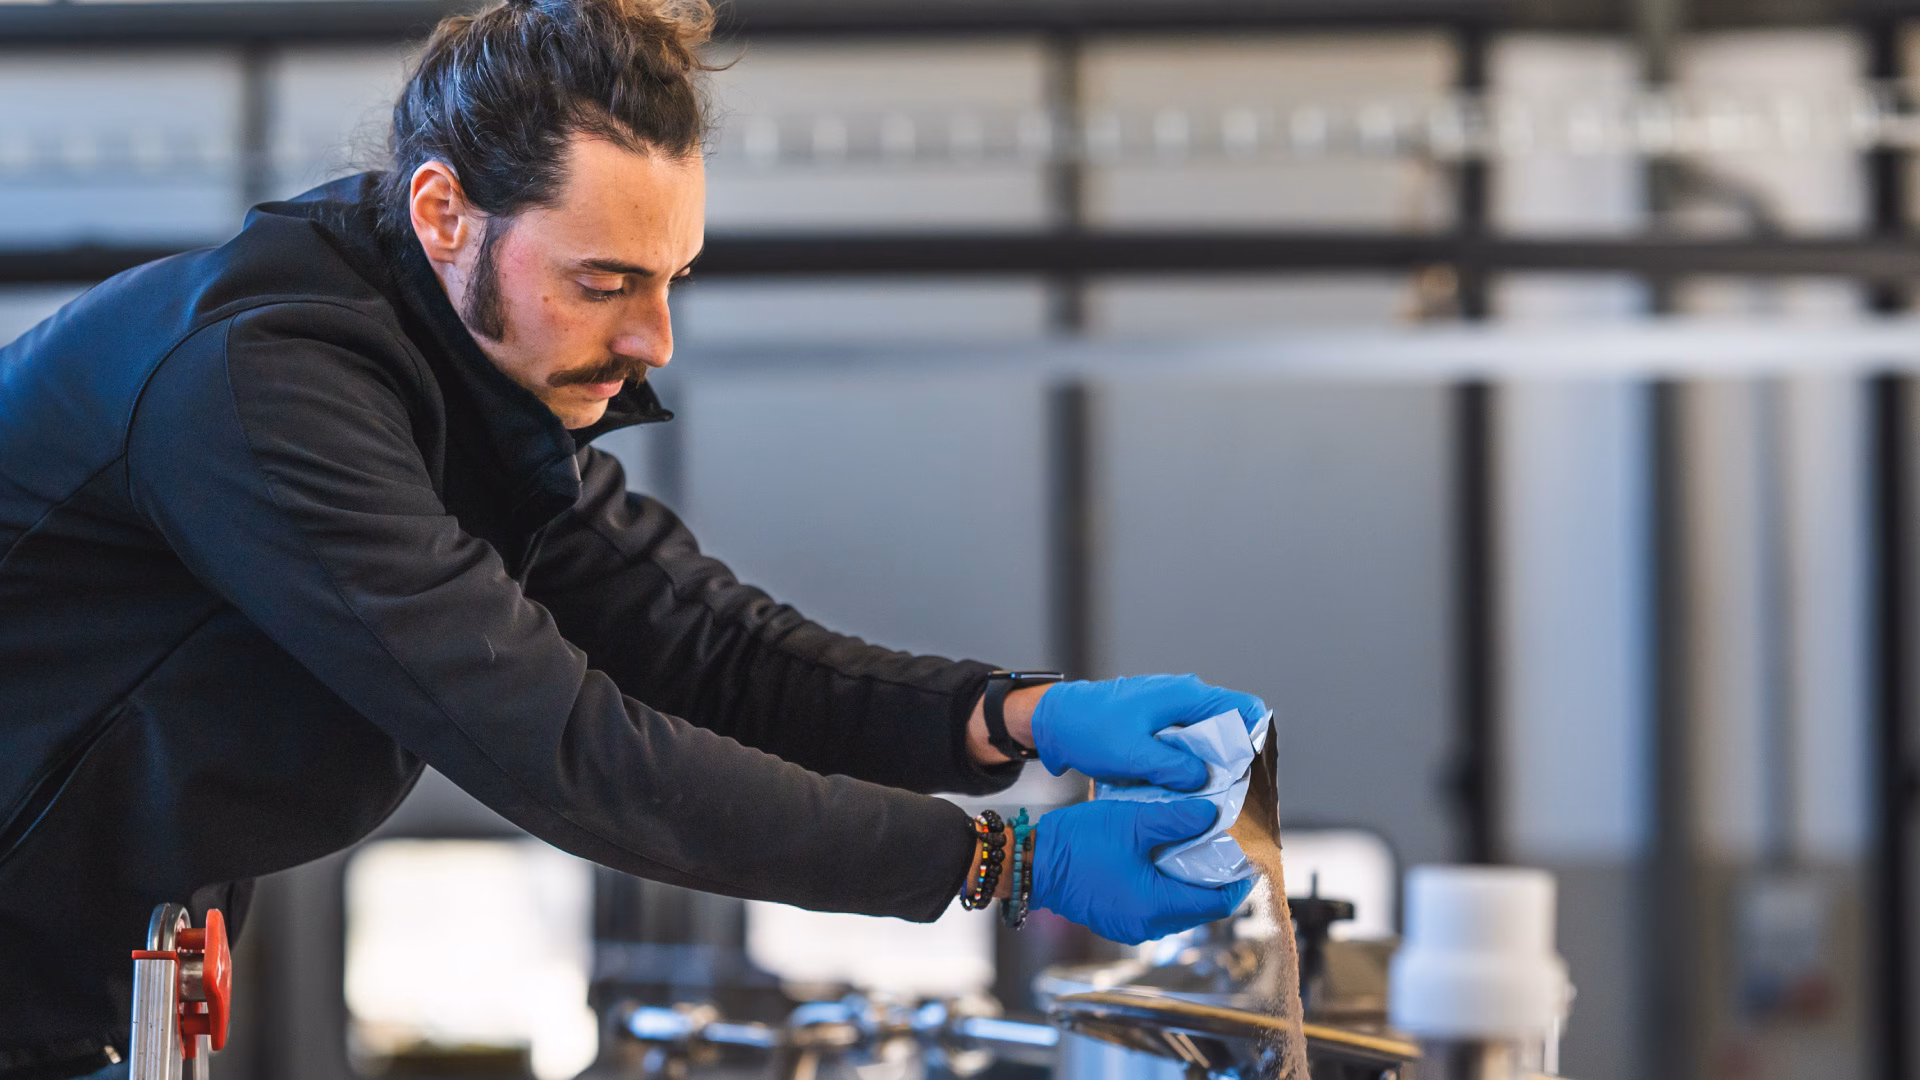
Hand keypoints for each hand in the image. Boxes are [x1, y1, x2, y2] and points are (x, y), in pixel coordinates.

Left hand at [1031, 674, 1267, 789]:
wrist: (1055, 721)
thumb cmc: (1091, 730)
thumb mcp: (1133, 754)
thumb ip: (1173, 767)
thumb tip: (1205, 780)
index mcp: (1187, 696)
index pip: (1245, 708)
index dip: (1257, 739)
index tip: (1254, 773)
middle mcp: (1185, 697)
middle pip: (1230, 727)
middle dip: (1235, 760)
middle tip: (1234, 795)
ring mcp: (1172, 709)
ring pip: (1208, 739)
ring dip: (1210, 765)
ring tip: (1211, 798)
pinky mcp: (1159, 724)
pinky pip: (1188, 744)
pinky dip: (1190, 764)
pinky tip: (1184, 789)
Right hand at [1032, 799, 1253, 945]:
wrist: (1031, 861)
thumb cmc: (1078, 843)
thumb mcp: (1133, 821)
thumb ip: (1177, 820)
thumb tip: (1211, 816)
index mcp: (1156, 906)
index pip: (1215, 904)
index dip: (1237, 883)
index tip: (1248, 861)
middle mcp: (1146, 926)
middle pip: (1199, 909)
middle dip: (1215, 882)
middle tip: (1223, 850)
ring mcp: (1129, 926)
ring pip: (1177, 910)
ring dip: (1189, 885)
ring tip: (1194, 851)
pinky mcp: (1116, 919)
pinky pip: (1155, 908)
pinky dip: (1167, 888)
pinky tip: (1162, 861)